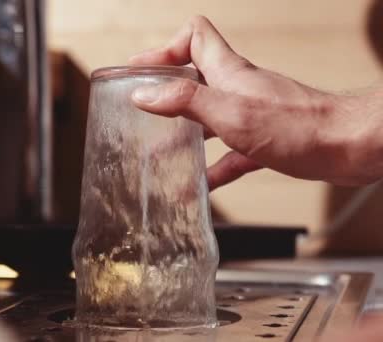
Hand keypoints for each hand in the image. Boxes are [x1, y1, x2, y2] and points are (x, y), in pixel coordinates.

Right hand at [130, 16, 382, 189]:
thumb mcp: (230, 113)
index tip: (142, 69)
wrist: (349, 147)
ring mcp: (250, 114)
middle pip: (194, 79)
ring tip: (160, 153)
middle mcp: (237, 89)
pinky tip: (201, 184)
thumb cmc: (298, 127)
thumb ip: (185, 102)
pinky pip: (230, 152)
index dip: (165, 48)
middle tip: (142, 110)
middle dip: (165, 93)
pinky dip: (213, 166)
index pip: (194, 37)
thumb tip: (145, 94)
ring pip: (208, 118)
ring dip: (184, 133)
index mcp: (227, 73)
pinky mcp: (264, 140)